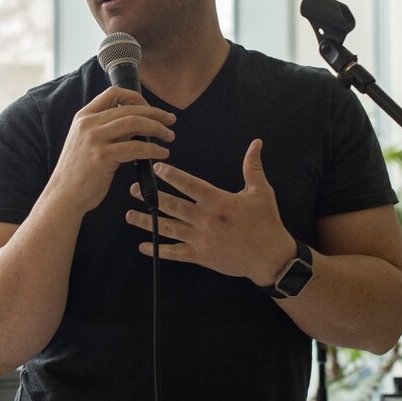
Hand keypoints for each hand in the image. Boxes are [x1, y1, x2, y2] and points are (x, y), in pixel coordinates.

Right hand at [47, 86, 174, 214]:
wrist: (64, 196)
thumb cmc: (78, 173)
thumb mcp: (87, 143)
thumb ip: (107, 130)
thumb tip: (136, 126)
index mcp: (83, 117)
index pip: (113, 93)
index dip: (136, 97)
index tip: (150, 108)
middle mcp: (88, 124)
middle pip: (130, 109)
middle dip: (155, 114)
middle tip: (170, 121)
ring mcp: (94, 139)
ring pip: (135, 123)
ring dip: (158, 129)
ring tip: (169, 136)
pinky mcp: (102, 157)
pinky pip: (136, 148)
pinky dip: (153, 149)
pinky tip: (161, 154)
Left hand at [125, 138, 295, 285]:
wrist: (272, 258)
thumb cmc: (267, 222)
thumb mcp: (262, 191)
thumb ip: (253, 166)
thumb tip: (256, 142)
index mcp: (218, 201)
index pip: (190, 185)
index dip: (172, 175)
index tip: (157, 168)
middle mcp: (206, 219)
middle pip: (173, 206)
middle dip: (151, 197)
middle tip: (134, 190)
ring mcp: (201, 239)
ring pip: (168, 228)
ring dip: (147, 222)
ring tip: (129, 215)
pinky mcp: (201, 256)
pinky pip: (175, 253)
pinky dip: (158, 250)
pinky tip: (143, 246)